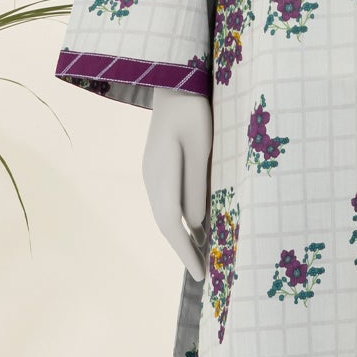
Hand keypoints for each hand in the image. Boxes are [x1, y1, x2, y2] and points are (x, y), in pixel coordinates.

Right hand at [142, 88, 212, 281]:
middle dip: (183, 250)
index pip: (173, 224)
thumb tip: (196, 223)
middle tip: (204, 274)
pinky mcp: (158, 167)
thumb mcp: (202, 148)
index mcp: (161, 175)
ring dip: (181, 237)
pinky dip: (180, 220)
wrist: (174, 81)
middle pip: (166, 224)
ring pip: (165, 214)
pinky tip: (195, 226)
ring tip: (201, 257)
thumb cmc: (193, 111)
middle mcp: (152, 179)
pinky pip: (168, 202)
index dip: (186, 252)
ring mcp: (152, 173)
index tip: (202, 274)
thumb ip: (197, 185)